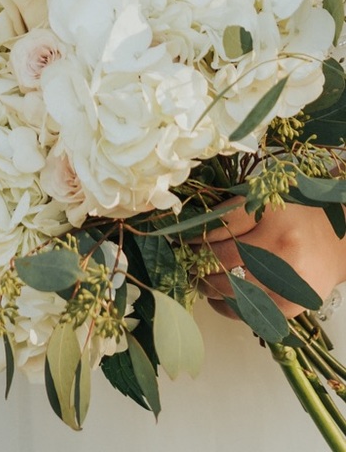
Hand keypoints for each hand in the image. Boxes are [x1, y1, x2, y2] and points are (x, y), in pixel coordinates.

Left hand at [199, 202, 345, 318]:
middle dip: (198, 261)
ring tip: (199, 278)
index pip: (219, 226)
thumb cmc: (294, 219)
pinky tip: (217, 297)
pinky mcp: (291, 306)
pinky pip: (247, 312)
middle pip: (222, 259)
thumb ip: (231, 211)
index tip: (183, 237)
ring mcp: (287, 280)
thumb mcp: (265, 202)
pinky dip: (225, 306)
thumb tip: (188, 227)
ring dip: (207, 285)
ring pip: (230, 288)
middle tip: (188, 260)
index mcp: (271, 214)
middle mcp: (281, 247)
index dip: (195, 234)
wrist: (339, 245)